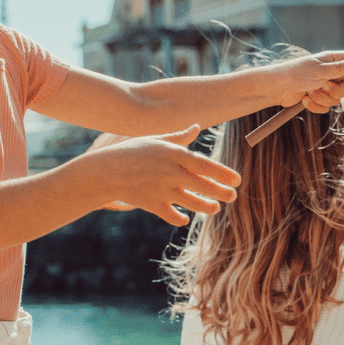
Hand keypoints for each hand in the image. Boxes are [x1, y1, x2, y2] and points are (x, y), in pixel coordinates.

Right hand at [100, 124, 239, 226]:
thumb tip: (197, 127)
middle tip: (232, 196)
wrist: (106, 170)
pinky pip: (173, 215)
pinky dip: (181, 217)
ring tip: (214, 208)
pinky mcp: (152, 204)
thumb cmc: (132, 152)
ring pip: (193, 203)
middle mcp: (171, 172)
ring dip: (207, 207)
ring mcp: (162, 190)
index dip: (224, 173)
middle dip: (222, 193)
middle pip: (204, 185)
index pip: (205, 165)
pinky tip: (185, 216)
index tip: (237, 180)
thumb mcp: (155, 140)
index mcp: (173, 154)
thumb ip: (179, 137)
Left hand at [275, 51, 343, 112]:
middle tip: (323, 85)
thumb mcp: (319, 70)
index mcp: (333, 60)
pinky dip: (315, 105)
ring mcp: (325, 86)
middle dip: (336, 90)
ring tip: (309, 91)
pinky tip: (304, 99)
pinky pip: (326, 107)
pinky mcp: (318, 99)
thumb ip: (339, 68)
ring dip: (322, 98)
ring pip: (337, 99)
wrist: (276, 89)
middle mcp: (331, 73)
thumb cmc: (296, 74)